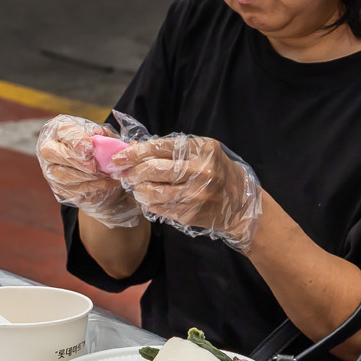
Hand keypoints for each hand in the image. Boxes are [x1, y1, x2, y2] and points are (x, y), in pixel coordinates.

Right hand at [36, 114, 142, 227]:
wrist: (97, 170)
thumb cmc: (99, 147)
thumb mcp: (106, 137)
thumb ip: (107, 136)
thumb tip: (112, 141)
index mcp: (59, 128)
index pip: (63, 132)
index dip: (76, 141)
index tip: (90, 148)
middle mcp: (49, 148)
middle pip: (52, 153)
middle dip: (77, 161)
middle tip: (95, 166)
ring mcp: (50, 170)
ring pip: (62, 175)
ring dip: (87, 177)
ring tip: (106, 174)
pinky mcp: (59, 188)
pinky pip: (72, 189)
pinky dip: (92, 187)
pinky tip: (107, 182)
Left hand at [118, 132, 263, 251]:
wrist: (240, 205)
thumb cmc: (218, 172)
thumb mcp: (202, 152)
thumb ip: (171, 149)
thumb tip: (134, 148)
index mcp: (203, 150)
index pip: (161, 147)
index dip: (136, 152)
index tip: (119, 156)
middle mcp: (200, 172)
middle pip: (154, 170)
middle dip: (133, 171)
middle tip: (125, 173)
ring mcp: (194, 195)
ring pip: (152, 192)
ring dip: (138, 189)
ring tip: (136, 186)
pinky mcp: (188, 214)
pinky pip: (159, 208)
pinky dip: (148, 202)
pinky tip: (148, 198)